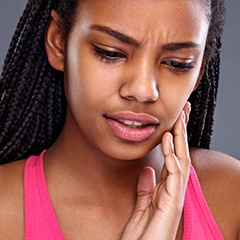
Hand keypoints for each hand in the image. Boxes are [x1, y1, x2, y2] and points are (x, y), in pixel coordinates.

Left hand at [121, 103, 190, 239]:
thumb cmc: (142, 233)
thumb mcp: (142, 205)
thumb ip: (146, 187)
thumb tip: (148, 170)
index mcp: (167, 189)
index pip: (174, 158)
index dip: (175, 138)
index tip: (173, 121)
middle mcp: (174, 189)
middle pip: (181, 154)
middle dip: (182, 132)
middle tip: (184, 110)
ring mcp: (175, 195)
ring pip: (181, 159)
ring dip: (180, 138)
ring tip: (179, 117)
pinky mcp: (172, 202)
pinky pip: (174, 173)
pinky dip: (172, 155)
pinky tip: (168, 139)